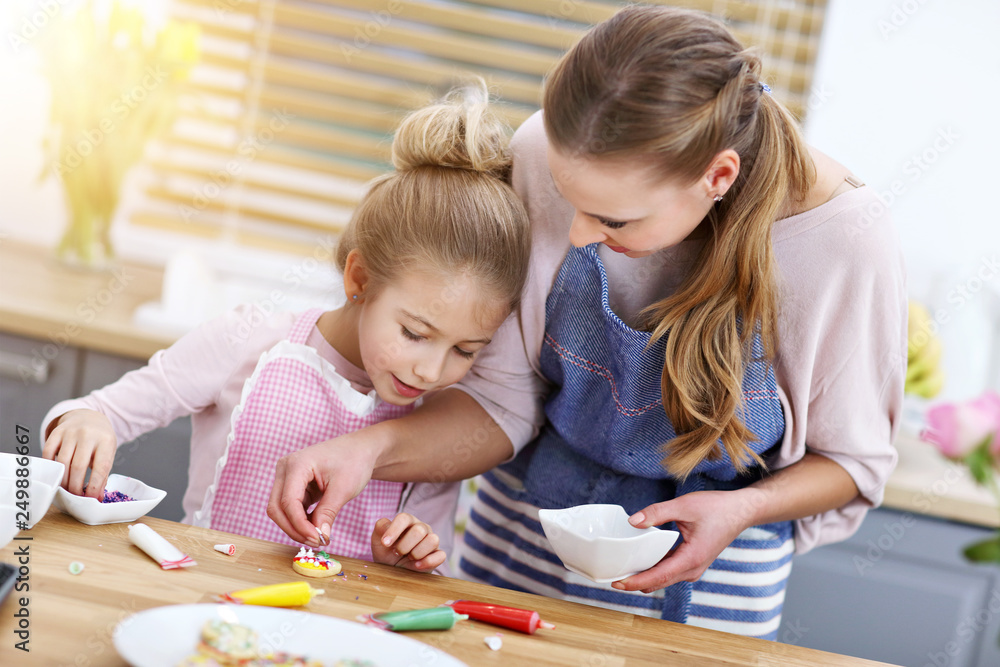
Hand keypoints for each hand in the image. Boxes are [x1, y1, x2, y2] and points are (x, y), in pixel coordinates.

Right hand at [42, 409, 115, 498]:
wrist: (89, 417)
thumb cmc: (100, 440)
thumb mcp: (108, 453)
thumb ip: (102, 473)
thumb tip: (95, 497)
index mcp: (106, 441)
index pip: (100, 468)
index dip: (94, 486)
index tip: (90, 498)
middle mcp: (88, 435)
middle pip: (78, 466)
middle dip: (75, 486)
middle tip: (74, 496)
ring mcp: (71, 432)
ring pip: (62, 461)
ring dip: (62, 479)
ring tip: (65, 489)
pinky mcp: (57, 432)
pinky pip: (48, 452)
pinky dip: (50, 466)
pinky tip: (55, 473)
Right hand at [267, 429, 379, 546]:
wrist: (360, 449)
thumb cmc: (354, 461)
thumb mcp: (344, 488)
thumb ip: (328, 512)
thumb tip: (319, 536)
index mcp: (297, 464)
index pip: (288, 502)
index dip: (300, 525)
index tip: (318, 539)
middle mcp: (285, 468)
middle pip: (277, 508)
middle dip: (294, 529)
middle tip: (316, 542)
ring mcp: (286, 476)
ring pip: (280, 510)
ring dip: (296, 527)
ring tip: (319, 536)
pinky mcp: (292, 485)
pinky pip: (289, 508)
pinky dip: (300, 520)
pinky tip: (316, 527)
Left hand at [371, 513, 445, 572]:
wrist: (393, 570)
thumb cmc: (386, 552)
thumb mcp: (378, 540)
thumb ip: (380, 528)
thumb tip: (387, 525)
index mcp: (407, 521)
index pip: (404, 518)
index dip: (394, 530)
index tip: (385, 544)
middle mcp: (421, 528)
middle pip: (419, 530)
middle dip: (404, 545)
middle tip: (397, 553)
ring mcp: (431, 541)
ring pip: (432, 540)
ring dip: (417, 553)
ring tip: (408, 558)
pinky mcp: (437, 555)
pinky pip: (441, 555)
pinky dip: (428, 561)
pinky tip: (416, 566)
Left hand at [611, 490, 754, 593]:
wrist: (740, 511)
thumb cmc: (716, 508)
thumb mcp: (684, 505)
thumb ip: (657, 512)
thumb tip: (633, 521)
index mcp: (692, 558)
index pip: (659, 576)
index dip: (636, 582)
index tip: (617, 583)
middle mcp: (693, 569)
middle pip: (659, 582)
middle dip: (635, 582)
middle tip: (611, 577)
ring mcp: (694, 568)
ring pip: (664, 578)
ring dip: (644, 576)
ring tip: (621, 569)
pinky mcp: (693, 562)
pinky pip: (670, 571)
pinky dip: (654, 568)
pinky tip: (640, 559)